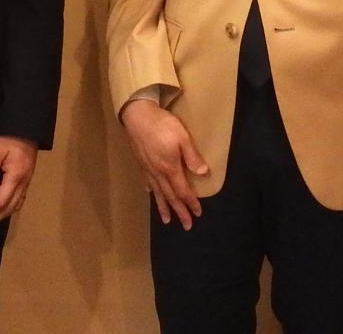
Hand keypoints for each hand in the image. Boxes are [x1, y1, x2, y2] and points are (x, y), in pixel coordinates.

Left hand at [0, 135, 37, 228]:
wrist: (27, 125)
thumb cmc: (10, 135)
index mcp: (16, 177)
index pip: (2, 202)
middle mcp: (23, 182)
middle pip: (9, 208)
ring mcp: (26, 180)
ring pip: (15, 205)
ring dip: (0, 215)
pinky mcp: (26, 177)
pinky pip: (18, 199)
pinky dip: (8, 207)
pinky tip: (0, 208)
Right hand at [120, 99, 208, 229]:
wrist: (138, 116)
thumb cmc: (162, 125)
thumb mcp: (182, 137)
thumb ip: (192, 156)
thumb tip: (203, 173)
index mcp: (170, 168)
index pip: (182, 190)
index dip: (191, 202)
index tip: (198, 213)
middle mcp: (158, 173)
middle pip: (170, 196)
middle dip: (179, 211)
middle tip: (186, 226)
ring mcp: (148, 169)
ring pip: (157, 192)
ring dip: (163, 207)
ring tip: (166, 220)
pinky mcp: (141, 162)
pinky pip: (148, 182)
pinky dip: (151, 191)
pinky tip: (151, 194)